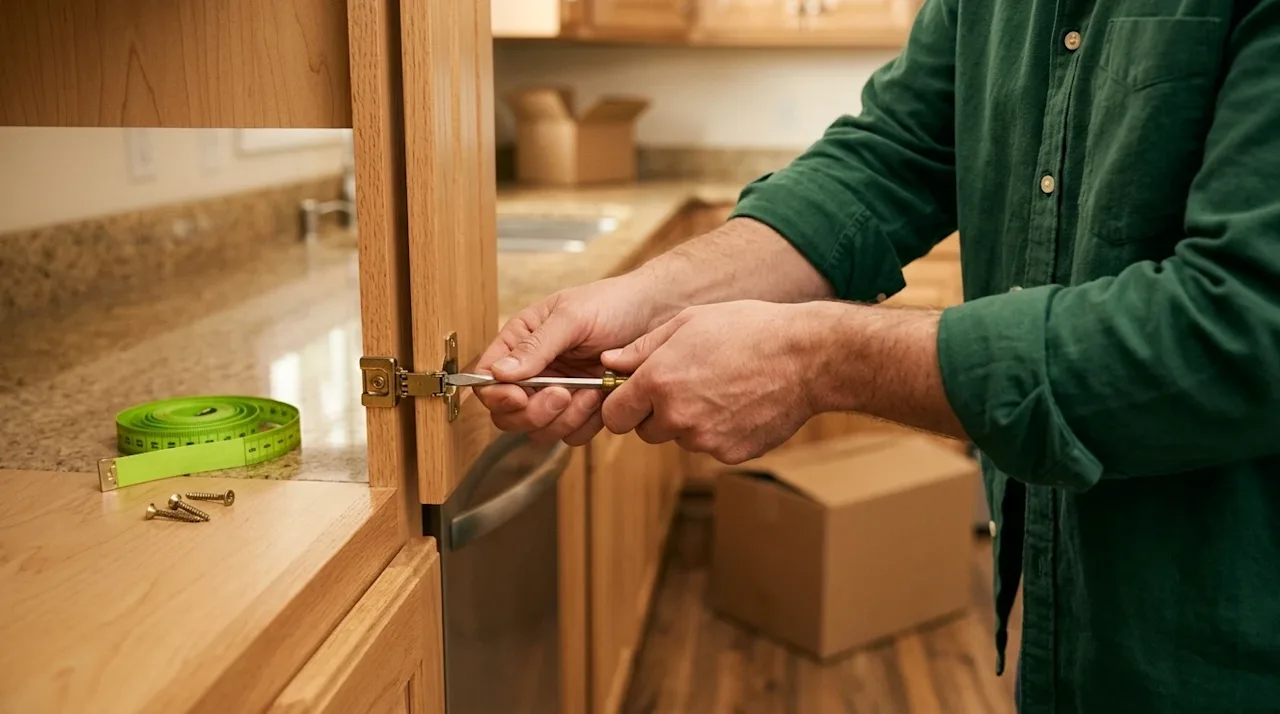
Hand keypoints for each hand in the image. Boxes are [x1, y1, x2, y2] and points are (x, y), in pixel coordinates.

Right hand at [474, 273, 673, 444]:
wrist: (657, 314)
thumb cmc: (613, 304)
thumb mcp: (572, 317)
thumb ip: (536, 346)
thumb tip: (499, 372)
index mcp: (520, 342)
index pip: (488, 381)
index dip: (498, 396)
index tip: (519, 397)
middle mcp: (533, 371)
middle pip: (510, 415)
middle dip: (536, 411)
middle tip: (564, 394)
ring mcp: (557, 393)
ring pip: (541, 430)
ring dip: (566, 418)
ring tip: (592, 390)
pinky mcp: (583, 409)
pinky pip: (572, 434)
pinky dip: (587, 423)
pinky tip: (602, 397)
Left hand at [599, 300, 825, 463]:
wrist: (805, 357)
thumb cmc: (748, 330)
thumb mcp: (688, 322)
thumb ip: (641, 348)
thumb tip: (609, 362)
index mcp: (658, 382)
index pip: (613, 415)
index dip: (621, 404)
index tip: (633, 395)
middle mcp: (677, 416)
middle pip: (646, 431)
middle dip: (656, 413)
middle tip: (686, 384)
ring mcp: (705, 440)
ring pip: (680, 438)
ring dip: (689, 421)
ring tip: (721, 388)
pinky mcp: (731, 454)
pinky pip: (711, 447)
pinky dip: (720, 431)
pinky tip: (740, 403)